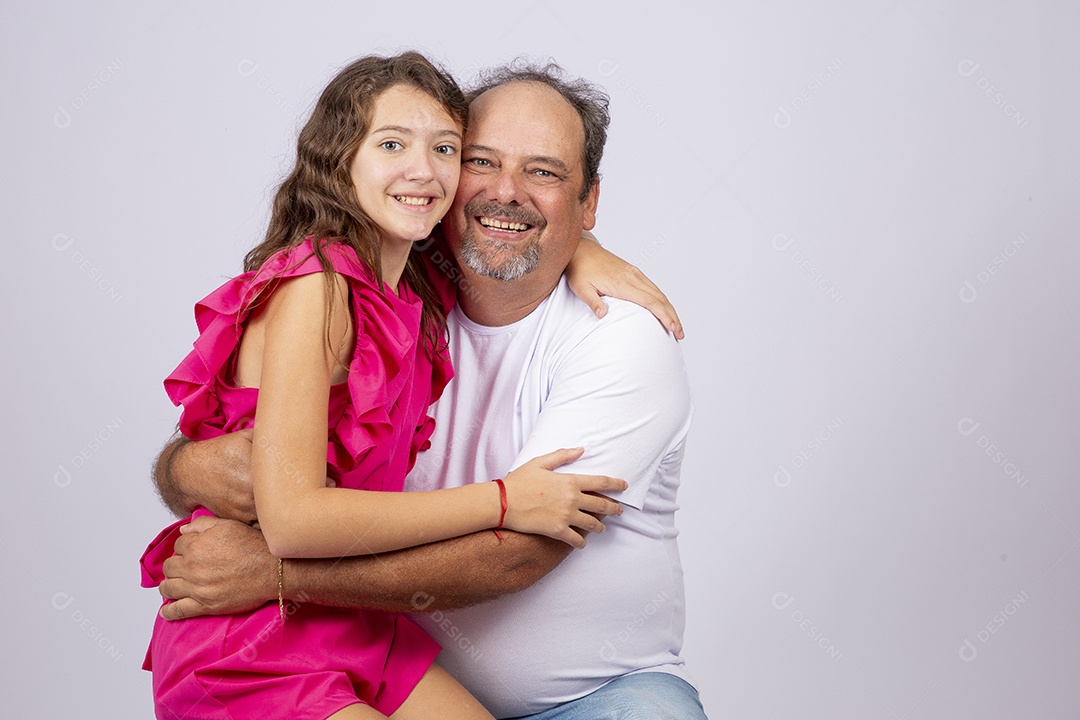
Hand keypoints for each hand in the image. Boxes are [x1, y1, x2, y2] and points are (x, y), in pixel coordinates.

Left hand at [158, 515, 276, 619]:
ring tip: (173, 586)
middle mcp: (193, 567)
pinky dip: (169, 612)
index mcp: (197, 545)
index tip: (191, 551)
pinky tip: (167, 611)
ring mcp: (197, 588)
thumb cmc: (254, 547)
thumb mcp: (230, 525)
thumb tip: (184, 529)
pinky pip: (178, 611)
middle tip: (182, 568)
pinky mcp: (205, 606)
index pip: (177, 545)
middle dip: (174, 566)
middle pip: (169, 567)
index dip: (185, 547)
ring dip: (168, 586)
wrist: (272, 570)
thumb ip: (203, 524)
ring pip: (168, 588)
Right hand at [500, 447, 627, 548]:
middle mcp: (572, 499)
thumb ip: (562, 455)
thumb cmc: (519, 481)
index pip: (601, 482)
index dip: (616, 485)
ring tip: (602, 527)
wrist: (502, 502)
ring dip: (600, 526)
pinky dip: (581, 542)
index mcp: (570, 481)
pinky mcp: (557, 531)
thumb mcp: (540, 462)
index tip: (624, 486)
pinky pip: (576, 539)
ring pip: (593, 524)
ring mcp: (566, 516)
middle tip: (619, 511)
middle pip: (602, 505)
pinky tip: (582, 543)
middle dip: (614, 508)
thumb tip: (581, 450)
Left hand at [566, 234, 684, 339]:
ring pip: (659, 293)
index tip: (672, 328)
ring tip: (676, 326)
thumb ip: (592, 302)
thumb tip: (602, 315)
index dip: (663, 315)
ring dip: (670, 310)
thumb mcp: (581, 288)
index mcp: (622, 283)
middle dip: (672, 317)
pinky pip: (653, 288)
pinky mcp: (634, 272)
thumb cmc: (580, 270)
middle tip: (680, 334)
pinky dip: (663, 300)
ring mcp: (635, 274)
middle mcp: (633, 277)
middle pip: (660, 298)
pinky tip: (665, 310)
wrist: (582, 250)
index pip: (649, 301)